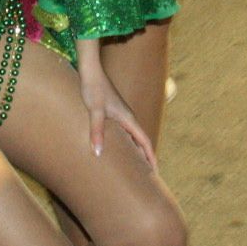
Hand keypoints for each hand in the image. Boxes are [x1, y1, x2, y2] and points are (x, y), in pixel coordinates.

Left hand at [77, 54, 156, 169]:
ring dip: (136, 150)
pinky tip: (118, 148)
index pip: (144, 141)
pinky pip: (124, 132)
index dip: (150, 156)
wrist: (91, 70)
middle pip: (141, 140)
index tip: (155, 172)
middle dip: (145, 157)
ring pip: (132, 136)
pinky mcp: (113, 112)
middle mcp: (128, 117)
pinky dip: (126, 143)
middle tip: (147, 175)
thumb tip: (98, 152)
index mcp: (128, 118)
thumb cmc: (93, 88)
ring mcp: (121, 114)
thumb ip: (97, 130)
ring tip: (135, 166)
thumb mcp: (95, 110)